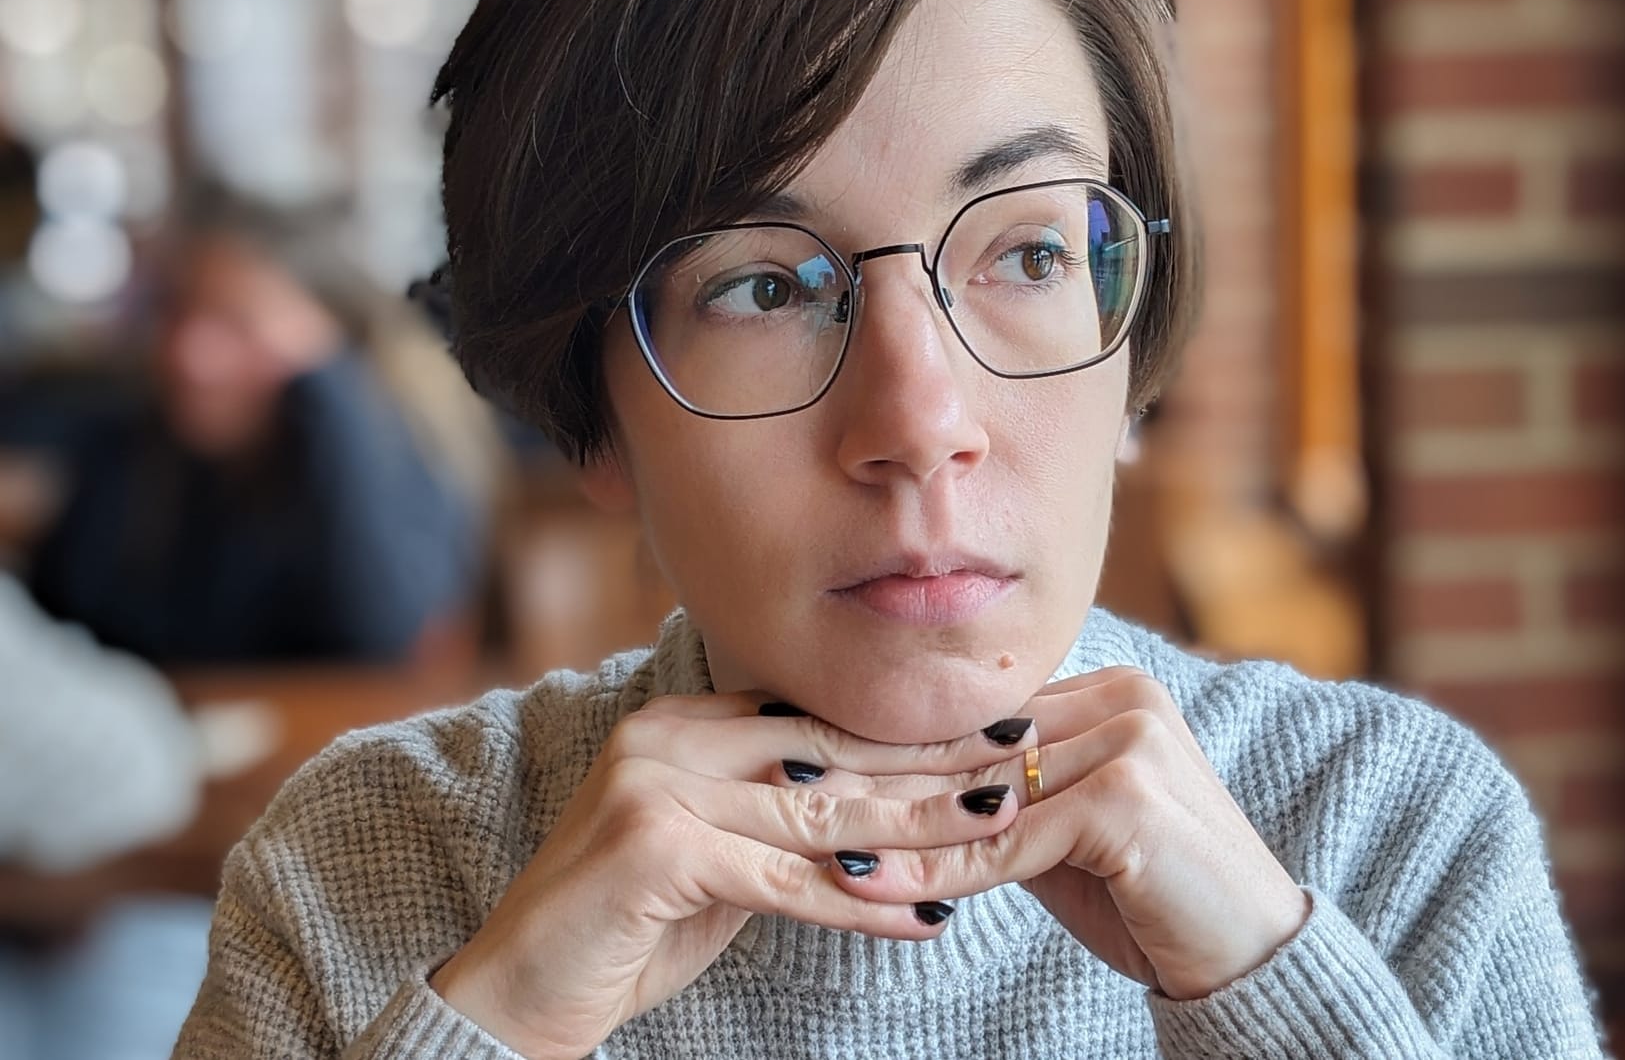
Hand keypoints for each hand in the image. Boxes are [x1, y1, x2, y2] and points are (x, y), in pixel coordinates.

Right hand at [429, 694, 1024, 1059]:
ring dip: (917, 828)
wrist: (516, 994)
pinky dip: (857, 900)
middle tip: (1019, 766)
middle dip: (932, 766)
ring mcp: (655, 786)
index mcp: (683, 722)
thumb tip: (875, 799)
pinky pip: (782, 879)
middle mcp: (667, 738)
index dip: (907, 734)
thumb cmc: (625, 929)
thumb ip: (776, 813)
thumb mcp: (713, 853)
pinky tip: (920, 913)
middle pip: (830, 753)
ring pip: (818, 812)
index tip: (988, 736)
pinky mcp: (654, 848)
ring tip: (996, 830)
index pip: (820, 721)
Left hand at [820, 668, 1310, 999]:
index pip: (980, 719)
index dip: (894, 745)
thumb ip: (1006, 798)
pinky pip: (1007, 843)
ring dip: (889, 825)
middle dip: (876, 777)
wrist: (1250, 953)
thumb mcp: (1068, 833)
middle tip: (788, 791)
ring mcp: (1132, 742)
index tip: (812, 759)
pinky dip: (938, 873)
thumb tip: (909, 788)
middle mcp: (1124, 698)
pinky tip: (873, 886)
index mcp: (1111, 689)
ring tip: (808, 837)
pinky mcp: (1129, 800)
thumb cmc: (1154, 898)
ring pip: (980, 794)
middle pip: (972, 746)